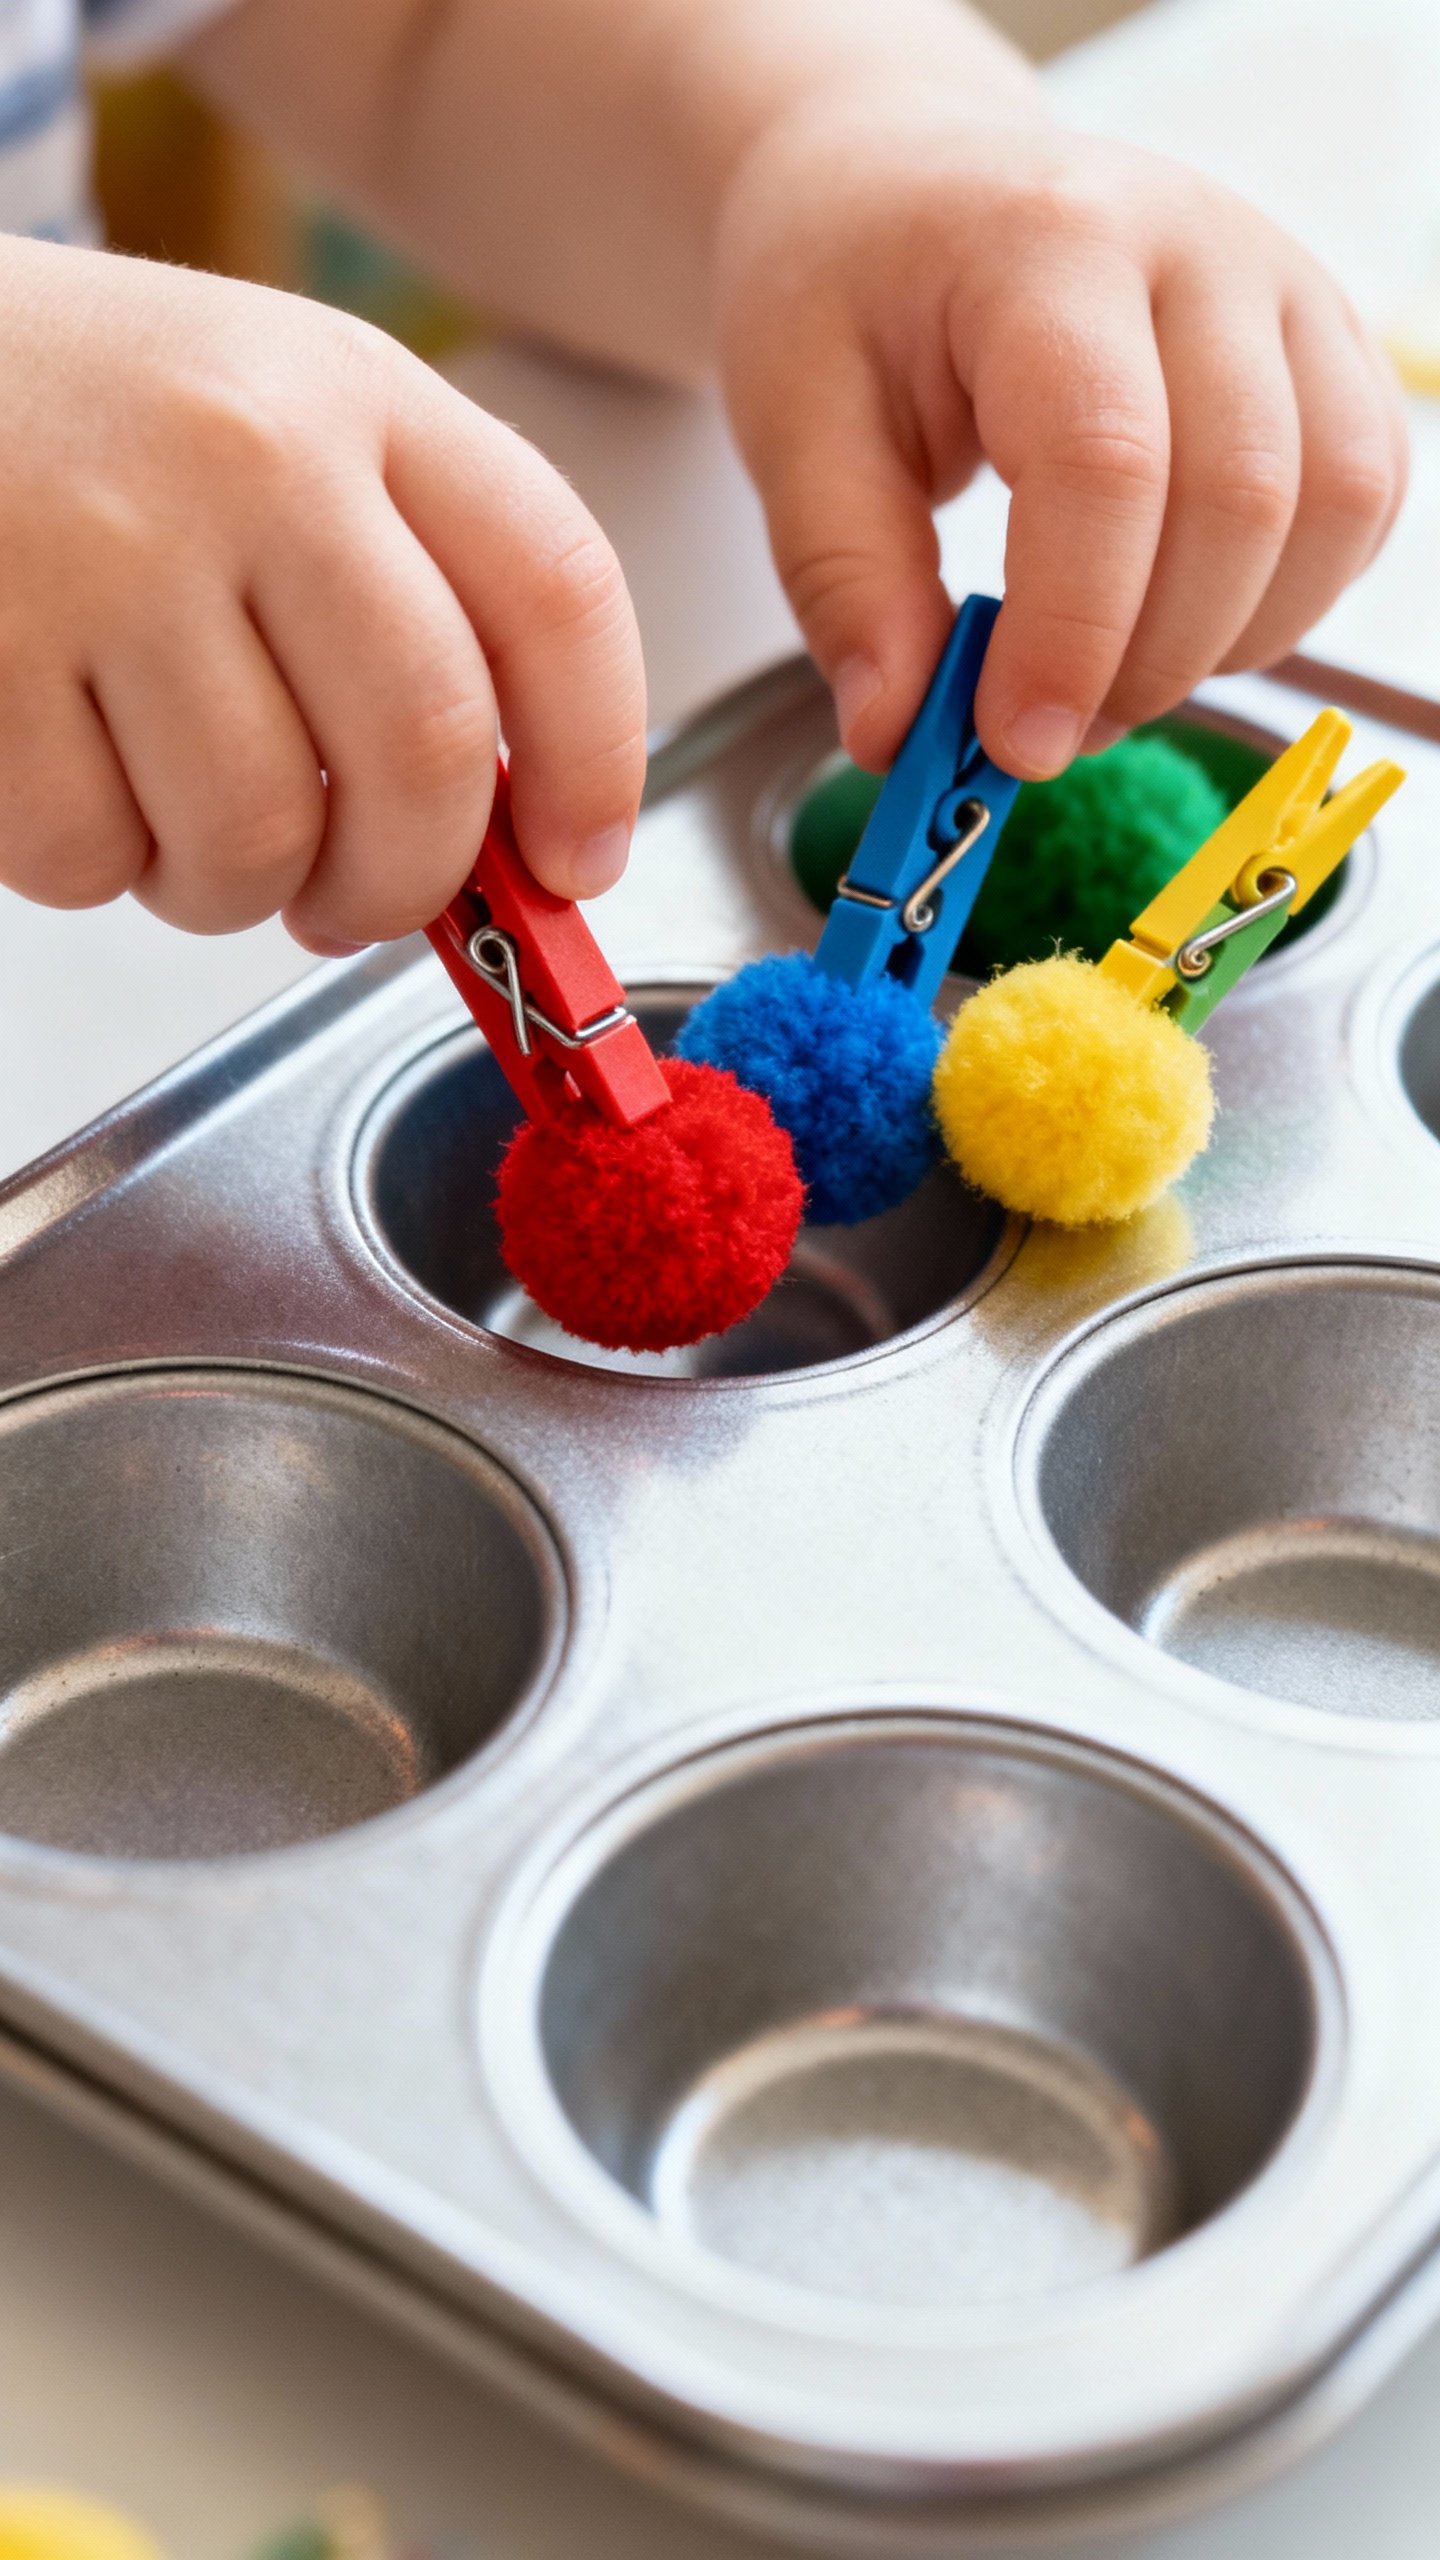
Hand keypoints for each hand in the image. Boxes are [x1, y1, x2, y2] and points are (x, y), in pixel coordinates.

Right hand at [0, 237, 643, 946]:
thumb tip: (503, 841)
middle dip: (405, 884)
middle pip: (424, 749)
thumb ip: (405, 601)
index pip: (556, 593)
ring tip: (182, 818)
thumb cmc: (86, 424)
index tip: (575, 865)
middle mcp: (249, 454)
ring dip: (232, 890)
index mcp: (356, 395)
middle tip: (358, 902)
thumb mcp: (276, 433)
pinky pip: (93, 853)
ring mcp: (113, 549)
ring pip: (255, 837)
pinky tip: (74, 774)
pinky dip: (95, 865)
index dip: (596, 766)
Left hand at [715, 95, 1407, 776]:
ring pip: (1331, 507)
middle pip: (1241, 497)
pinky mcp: (1325, 347)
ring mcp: (1283, 288)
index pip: (1106, 460)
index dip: (1074, 632)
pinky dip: (1283, 603)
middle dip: (1147, 661)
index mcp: (1049, 244)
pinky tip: (1178, 617)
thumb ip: (846, 583)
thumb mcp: (794, 427)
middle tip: (1048, 725)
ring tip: (1108, 672)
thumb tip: (896, 734)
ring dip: (1227, 642)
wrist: (911, 189)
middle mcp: (1198, 246)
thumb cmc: (849, 295)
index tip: (1018, 742)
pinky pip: (1360, 504)